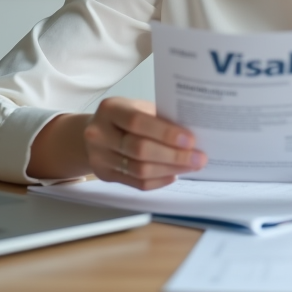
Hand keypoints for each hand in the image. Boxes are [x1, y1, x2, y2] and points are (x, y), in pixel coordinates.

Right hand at [83, 97, 206, 189]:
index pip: (138, 122)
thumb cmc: (124, 117)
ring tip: (190, 166)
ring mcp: (99, 156)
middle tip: (199, 158)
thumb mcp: (138, 108)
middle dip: (174, 155)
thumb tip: (192, 133)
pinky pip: (136, 184)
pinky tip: (173, 175)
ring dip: (170, 170)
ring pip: (139, 170)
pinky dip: (159, 180)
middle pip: (140, 149)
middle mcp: (100, 133)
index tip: (190, 140)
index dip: (166, 133)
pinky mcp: (104, 175)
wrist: (93, 132)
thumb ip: (159, 118)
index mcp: (111, 109)